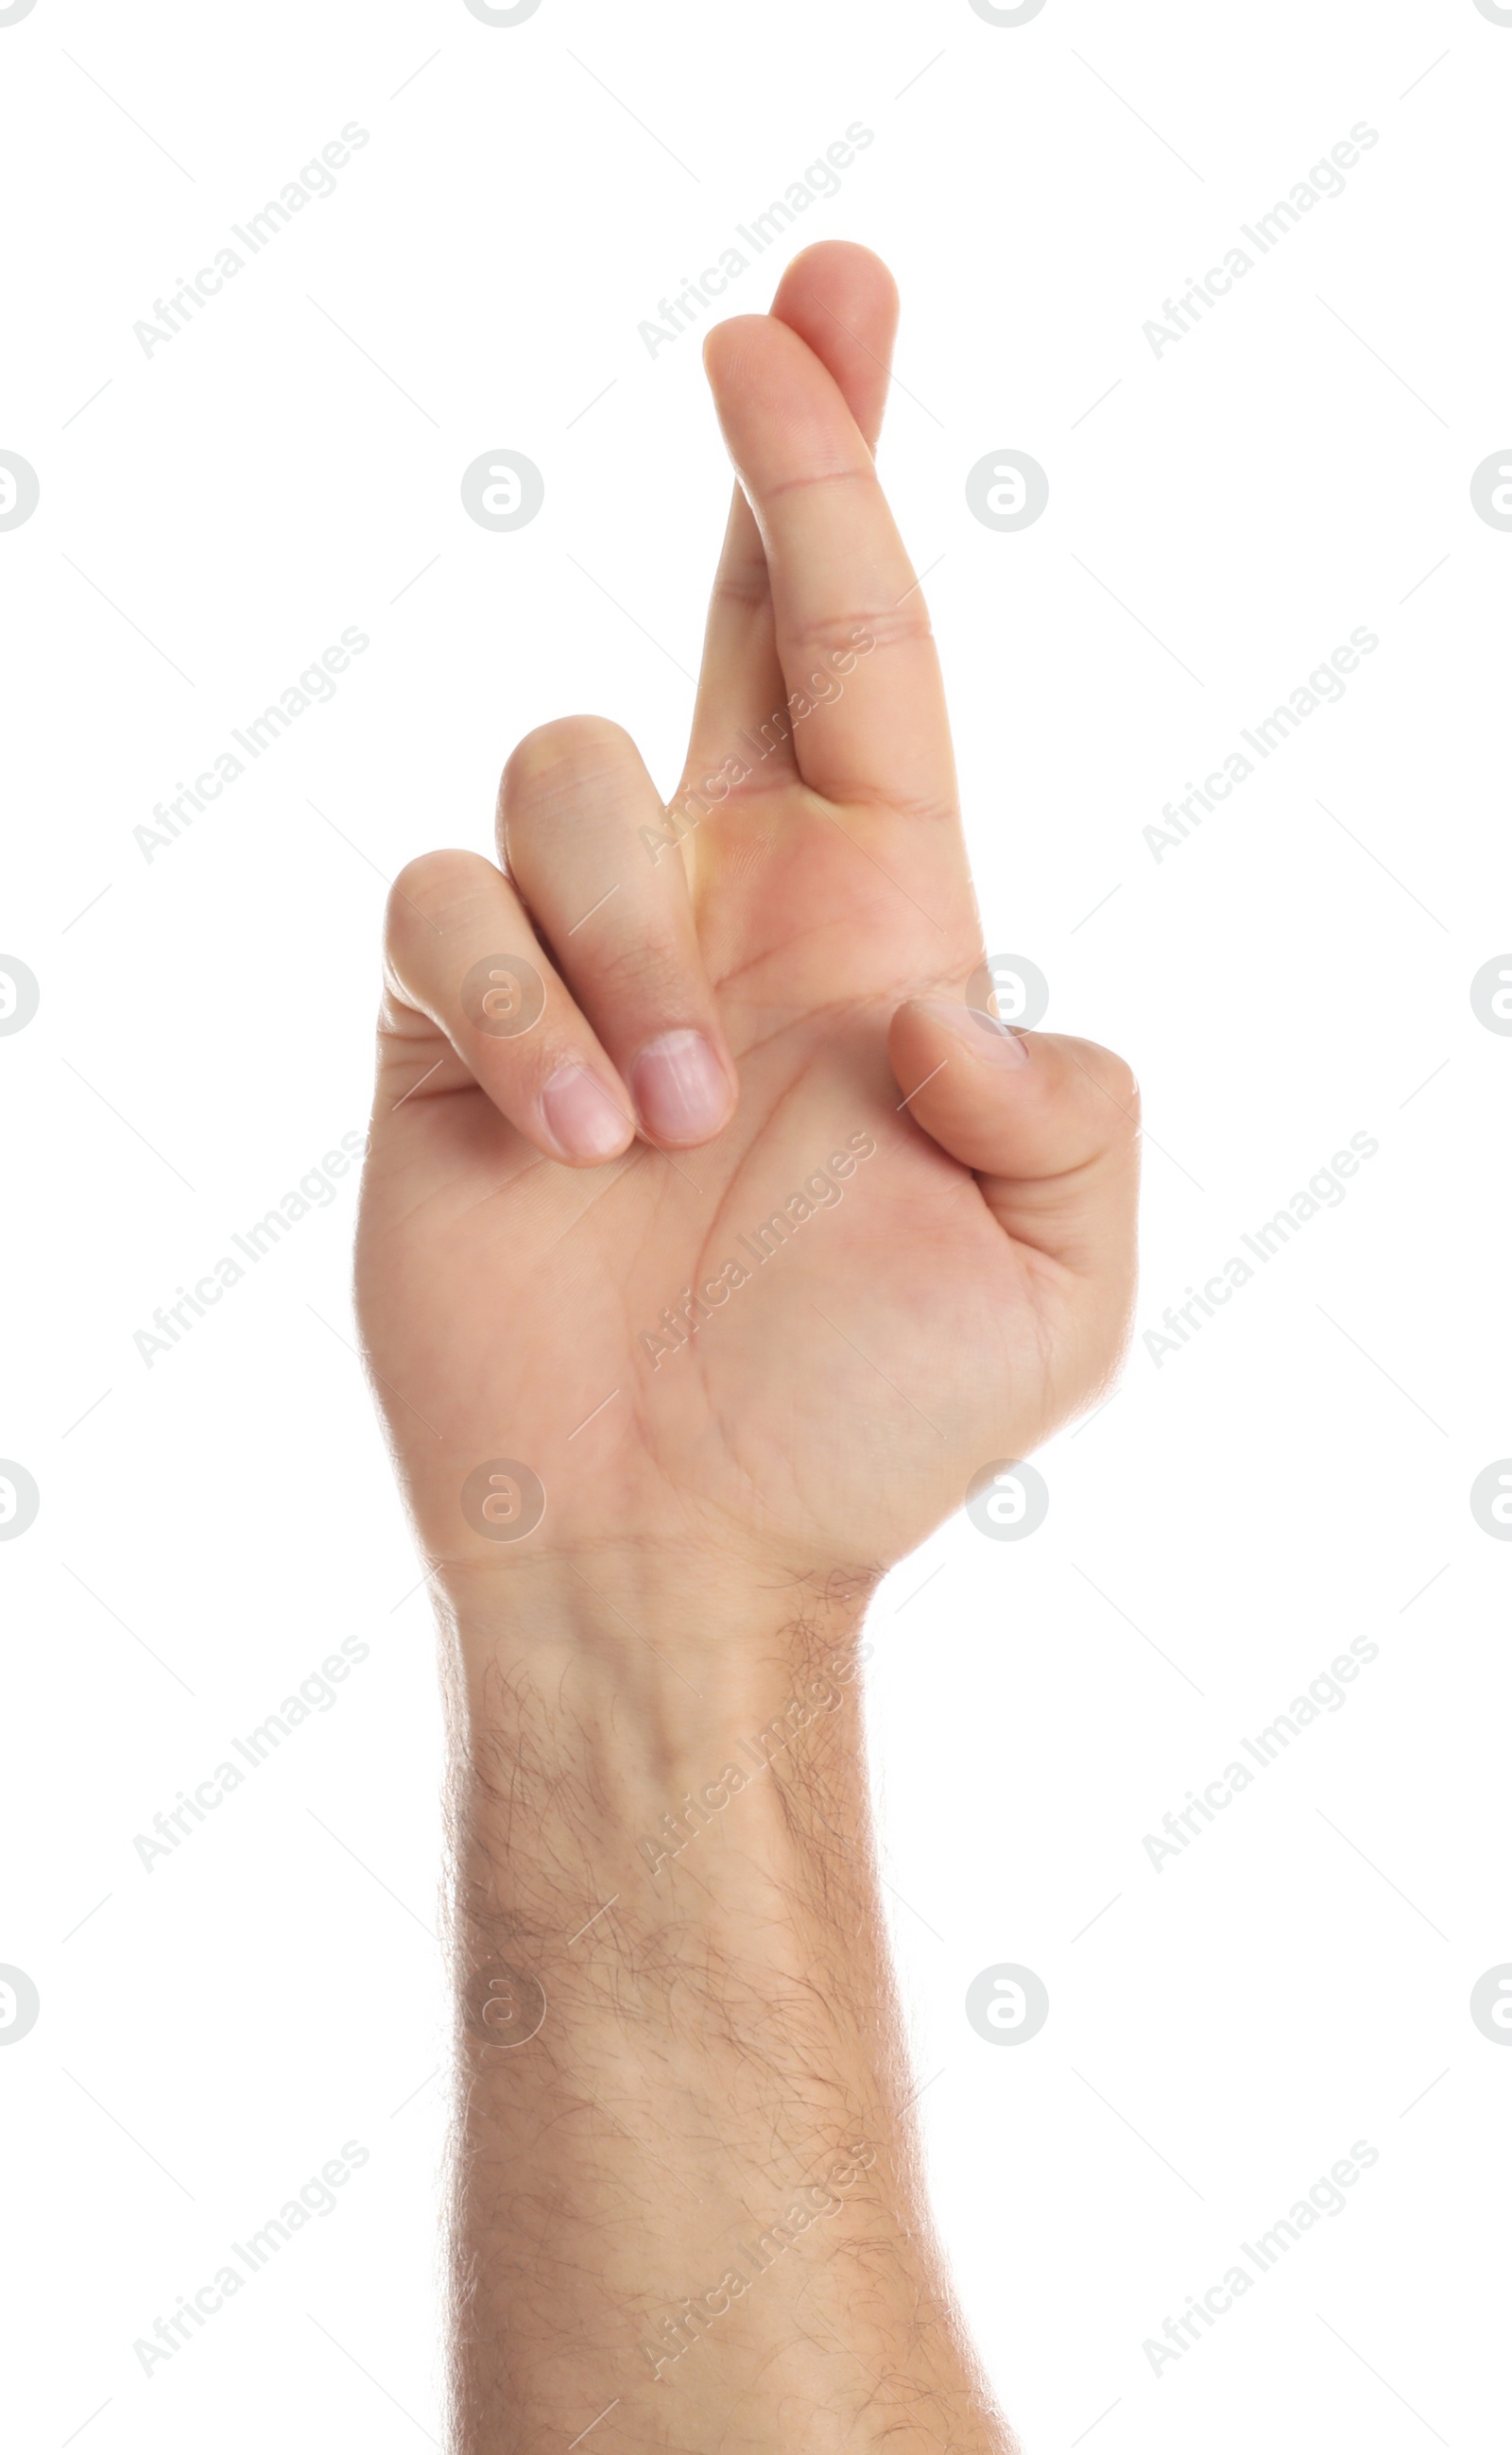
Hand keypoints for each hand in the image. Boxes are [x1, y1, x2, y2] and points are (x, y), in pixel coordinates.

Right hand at [355, 243, 1137, 1631]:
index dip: (842, 485)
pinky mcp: (444, 1023)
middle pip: (715, 620)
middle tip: (771, 324)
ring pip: (565, 777)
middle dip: (765, 462)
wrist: (670, 1544)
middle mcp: (728, 907)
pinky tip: (576, 1143)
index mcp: (876, 925)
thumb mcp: (1059, 1274)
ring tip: (670, 1132)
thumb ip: (1078, 1105)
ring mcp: (579, 957)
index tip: (822, 326)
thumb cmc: (864, 1426)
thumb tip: (945, 1001)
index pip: (863, 656)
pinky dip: (517, 1015)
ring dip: (630, 948)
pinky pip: (440, 909)